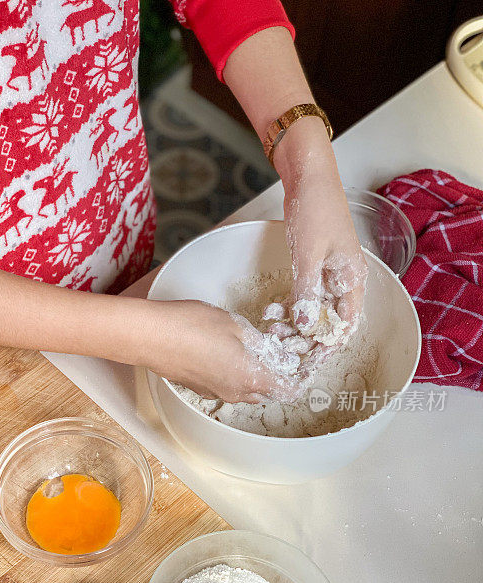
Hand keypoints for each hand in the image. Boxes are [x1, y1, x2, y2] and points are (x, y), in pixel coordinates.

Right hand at [143, 299, 309, 402]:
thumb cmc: (190, 327)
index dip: (296, 379)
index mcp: (251, 378)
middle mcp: (235, 392)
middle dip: (273, 376)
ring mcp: (215, 392)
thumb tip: (272, 350)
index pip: (286, 390)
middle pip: (265, 392)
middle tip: (274, 352)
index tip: (300, 367)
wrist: (150, 336)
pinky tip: (222, 351)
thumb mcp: (235, 325)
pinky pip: (223, 384)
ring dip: (250, 375)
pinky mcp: (198, 387)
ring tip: (247, 349)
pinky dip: (229, 373)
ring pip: (243, 390)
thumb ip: (258, 341)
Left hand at [273, 117, 367, 346]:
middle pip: (329, 320)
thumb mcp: (309, 255)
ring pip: (314, 310)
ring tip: (273, 334)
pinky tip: (273, 314)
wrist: (309, 177)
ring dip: (295, 324)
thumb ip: (308, 292)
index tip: (311, 361)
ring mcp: (327, 273)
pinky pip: (303, 295)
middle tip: (285, 350)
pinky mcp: (312, 266)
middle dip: (308, 339)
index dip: (330, 345)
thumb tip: (306, 326)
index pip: (346, 323)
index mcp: (352, 278)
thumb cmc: (317, 210)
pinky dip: (290, 306)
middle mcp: (342, 279)